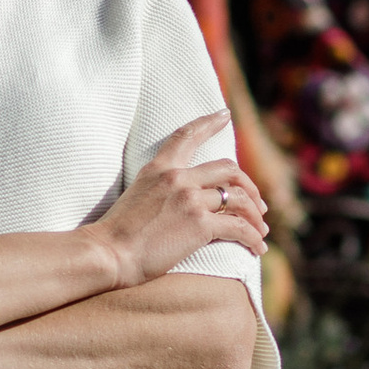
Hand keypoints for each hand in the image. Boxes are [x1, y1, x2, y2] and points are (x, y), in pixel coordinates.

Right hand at [90, 115, 269, 284]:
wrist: (107, 253)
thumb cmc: (116, 235)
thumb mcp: (136, 197)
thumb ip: (159, 191)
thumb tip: (179, 202)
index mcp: (158, 169)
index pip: (186, 136)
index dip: (208, 123)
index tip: (224, 114)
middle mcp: (177, 178)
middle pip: (228, 170)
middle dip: (249, 186)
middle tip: (258, 205)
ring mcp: (190, 199)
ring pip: (239, 199)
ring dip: (255, 215)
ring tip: (260, 231)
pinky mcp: (200, 224)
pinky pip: (239, 228)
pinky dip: (253, 238)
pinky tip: (257, 249)